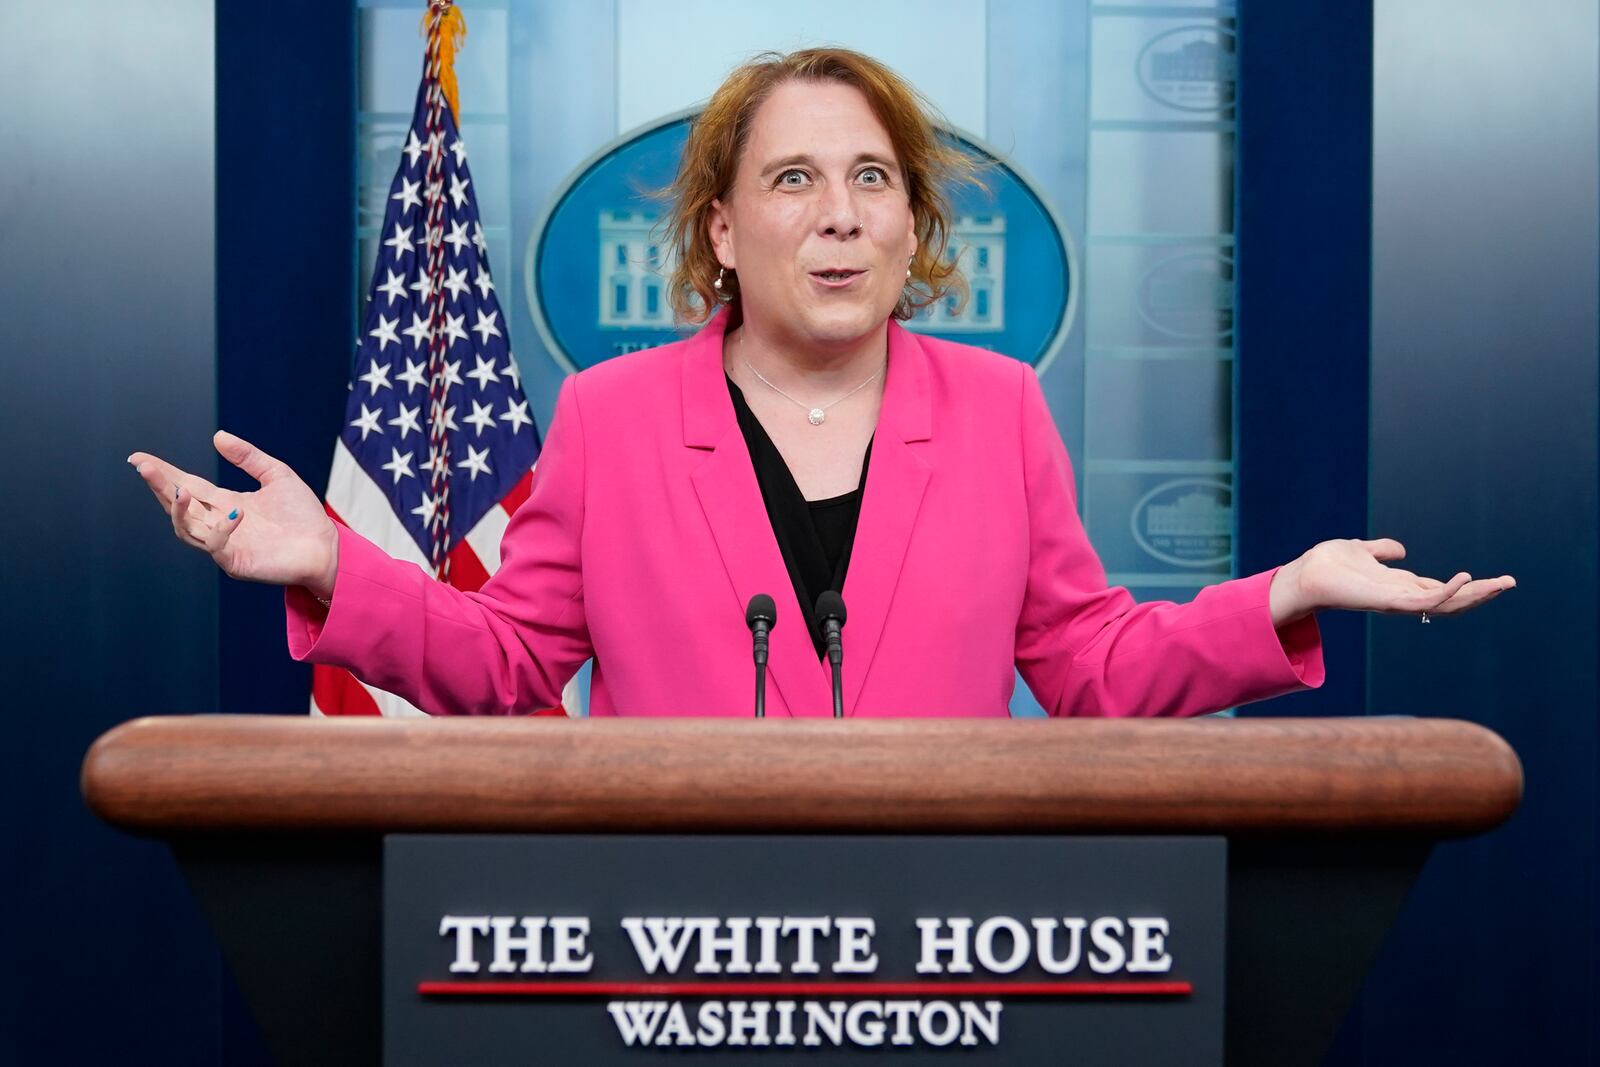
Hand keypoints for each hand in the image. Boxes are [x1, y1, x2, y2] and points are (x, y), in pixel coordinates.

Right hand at [129, 431, 338, 597]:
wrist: (328, 546)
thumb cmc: (303, 515)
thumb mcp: (276, 475)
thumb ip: (249, 457)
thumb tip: (218, 436)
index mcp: (225, 504)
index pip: (186, 486)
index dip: (162, 474)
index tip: (140, 458)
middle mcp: (218, 524)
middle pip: (178, 505)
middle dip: (159, 487)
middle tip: (144, 467)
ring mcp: (224, 545)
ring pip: (186, 529)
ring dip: (179, 509)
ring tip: (181, 488)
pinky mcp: (236, 562)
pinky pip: (217, 548)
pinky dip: (221, 531)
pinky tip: (235, 514)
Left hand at [1269, 538, 1514, 626]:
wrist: (1305, 574)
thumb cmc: (1328, 565)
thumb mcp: (1361, 551)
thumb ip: (1381, 551)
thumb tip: (1401, 549)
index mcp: (1399, 586)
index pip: (1442, 590)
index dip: (1469, 586)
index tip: (1497, 580)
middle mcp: (1402, 597)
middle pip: (1451, 600)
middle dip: (1481, 593)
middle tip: (1510, 583)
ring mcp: (1397, 602)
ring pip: (1445, 604)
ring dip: (1474, 595)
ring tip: (1500, 584)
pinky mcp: (1388, 602)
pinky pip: (1424, 602)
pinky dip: (1446, 592)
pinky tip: (1464, 578)